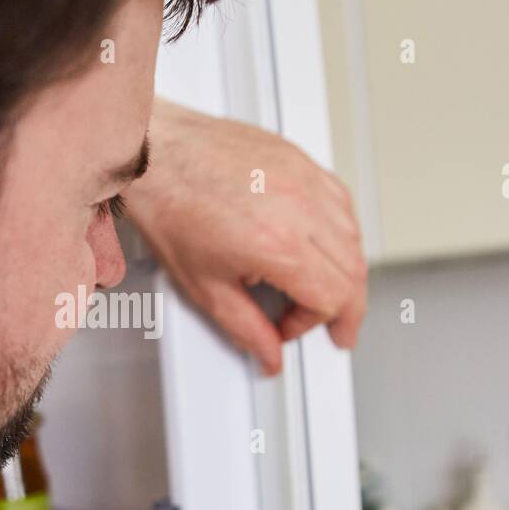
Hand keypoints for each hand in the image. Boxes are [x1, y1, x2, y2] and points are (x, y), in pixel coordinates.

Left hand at [125, 99, 366, 373]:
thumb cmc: (170, 207)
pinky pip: (340, 201)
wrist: (154, 156)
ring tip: (322, 286)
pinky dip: (340, 230)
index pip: (332, 298)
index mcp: (277, 244)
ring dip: (345, 269)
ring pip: (354, 235)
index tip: (289, 328)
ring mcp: (304, 179)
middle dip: (344, 307)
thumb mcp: (204, 285)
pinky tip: (320, 243)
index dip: (313, 324)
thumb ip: (245, 327)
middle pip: (352, 270)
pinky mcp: (300, 160)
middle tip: (332, 324)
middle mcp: (299, 208)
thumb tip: (269, 353)